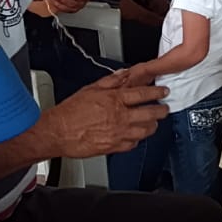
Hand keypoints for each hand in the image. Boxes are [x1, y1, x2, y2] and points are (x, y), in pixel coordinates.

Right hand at [42, 71, 168, 156]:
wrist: (57, 132)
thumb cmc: (70, 112)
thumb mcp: (90, 89)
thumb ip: (110, 81)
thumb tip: (123, 74)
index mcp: (114, 100)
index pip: (143, 95)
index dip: (156, 92)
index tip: (163, 92)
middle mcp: (119, 117)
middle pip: (149, 114)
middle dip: (161, 111)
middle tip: (164, 109)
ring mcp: (118, 133)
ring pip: (145, 131)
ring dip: (152, 126)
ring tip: (154, 123)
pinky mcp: (113, 147)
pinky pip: (133, 144)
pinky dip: (138, 139)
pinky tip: (137, 136)